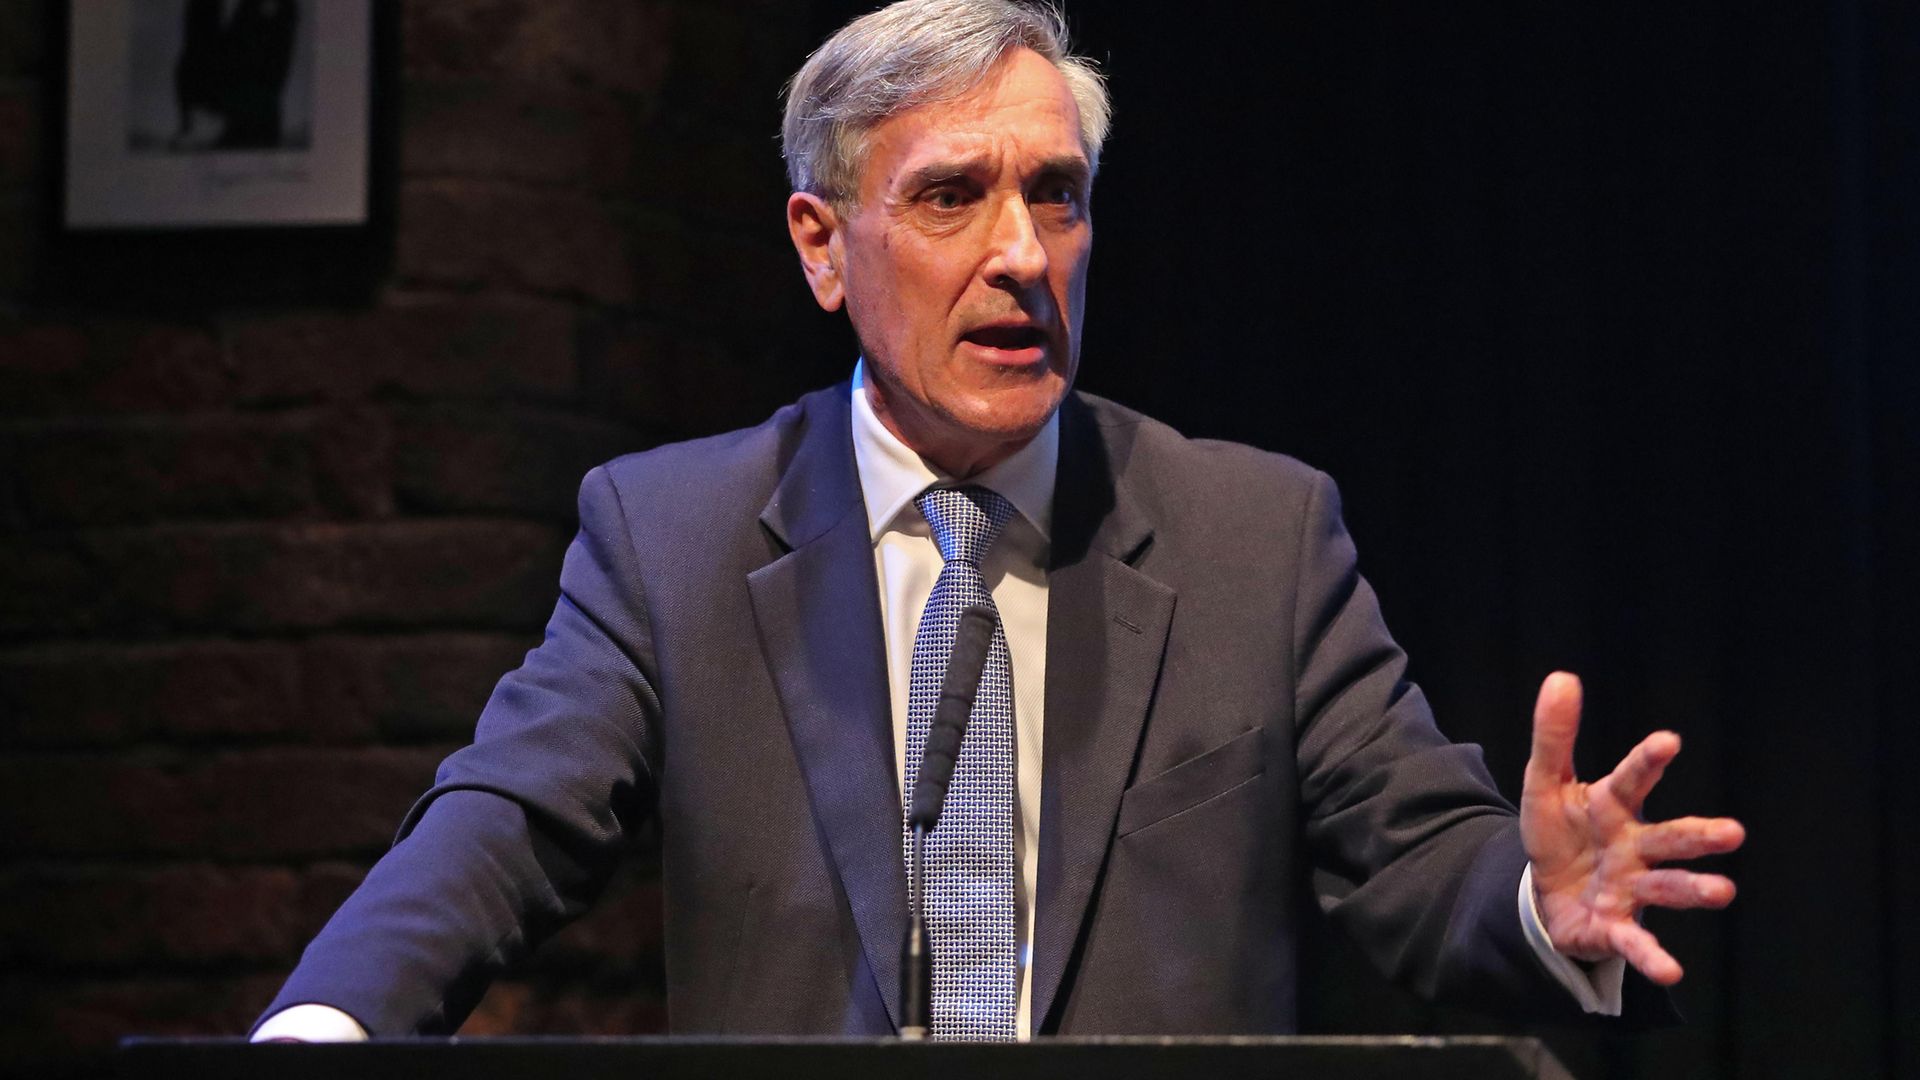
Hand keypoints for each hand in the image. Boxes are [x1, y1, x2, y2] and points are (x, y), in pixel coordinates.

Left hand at [1521, 672, 1744, 984]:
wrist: (1547, 893)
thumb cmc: (1559, 832)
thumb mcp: (1544, 784)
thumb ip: (1554, 736)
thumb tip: (1561, 678)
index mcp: (1614, 807)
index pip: (1632, 779)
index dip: (1648, 761)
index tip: (1668, 741)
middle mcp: (1634, 847)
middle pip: (1669, 838)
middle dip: (1698, 836)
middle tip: (1732, 833)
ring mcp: (1631, 888)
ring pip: (1666, 888)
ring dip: (1693, 891)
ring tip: (1723, 892)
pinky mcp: (1617, 927)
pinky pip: (1636, 943)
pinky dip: (1653, 957)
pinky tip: (1672, 971)